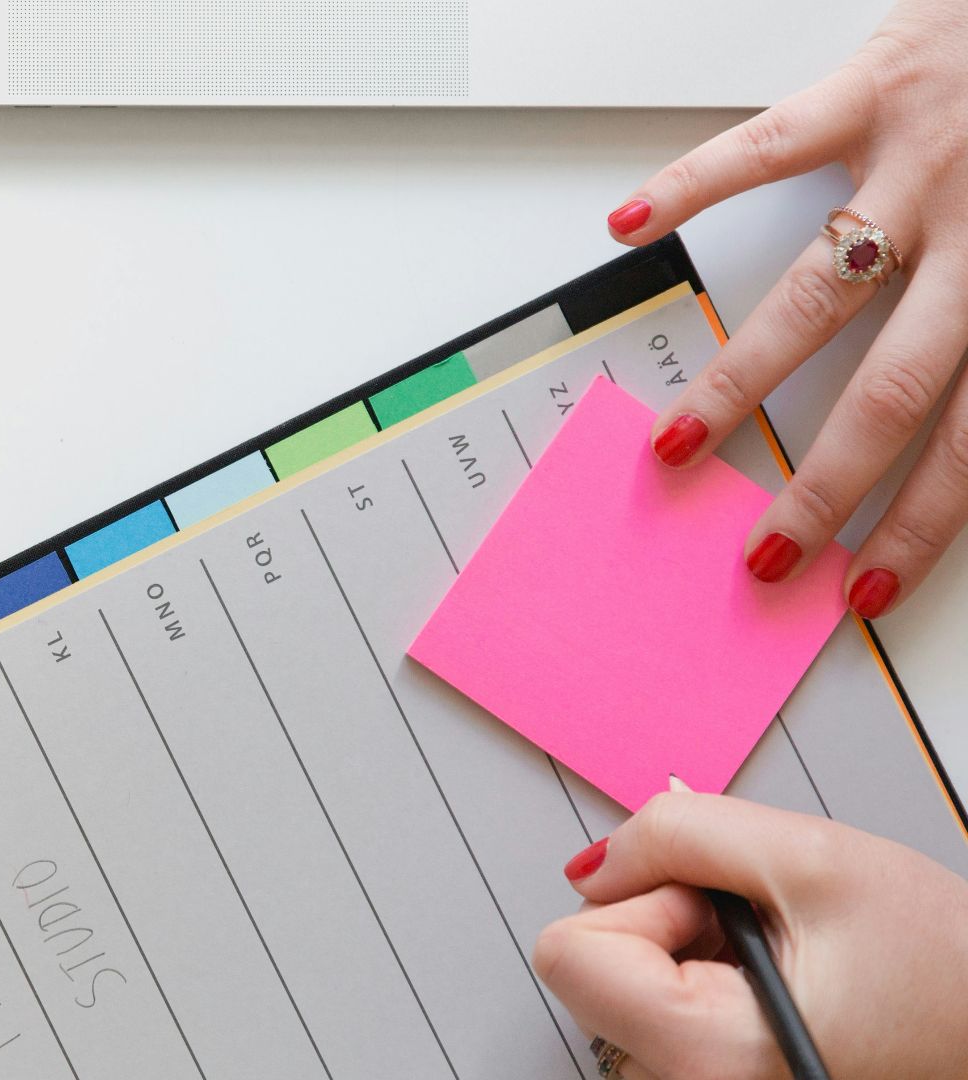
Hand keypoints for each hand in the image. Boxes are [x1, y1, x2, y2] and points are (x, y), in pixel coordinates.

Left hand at [534, 791, 967, 1078]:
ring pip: (617, 993)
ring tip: (775, 961)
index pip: (567, 953)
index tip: (715, 906)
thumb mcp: (810, 856)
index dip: (639, 904)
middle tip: (761, 934)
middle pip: (588, 971)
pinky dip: (694, 983)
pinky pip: (650, 1018)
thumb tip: (595, 862)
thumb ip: (678, 835)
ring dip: (680, 955)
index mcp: (707, 1057)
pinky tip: (765, 982)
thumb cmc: (943, 966)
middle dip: (662, 926)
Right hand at [605, 0, 967, 617]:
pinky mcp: (872, 89)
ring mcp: (916, 166)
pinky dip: (687, 187)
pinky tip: (632, 228)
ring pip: (816, 298)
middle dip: (819, 486)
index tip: (860, 585)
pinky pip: (762, 147)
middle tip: (765, 550)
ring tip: (677, 444)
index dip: (918, 524)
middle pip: (890, 393)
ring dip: (736, 383)